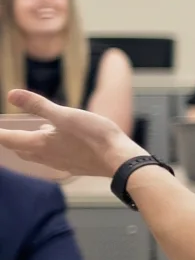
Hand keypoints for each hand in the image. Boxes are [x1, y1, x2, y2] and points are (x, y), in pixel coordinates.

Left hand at [0, 90, 146, 179]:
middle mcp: (46, 156)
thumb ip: (38, 105)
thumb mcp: (66, 115)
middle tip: (4, 134)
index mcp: (40, 143)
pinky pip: (52, 158)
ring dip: (28, 146)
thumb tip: (11, 95)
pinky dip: (47, 149)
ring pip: (36, 155)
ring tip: (30, 136)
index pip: (9, 139)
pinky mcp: (74, 165)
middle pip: (20, 150)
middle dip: (10, 142)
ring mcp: (60, 163)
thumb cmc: (94, 136)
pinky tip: (59, 143)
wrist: (119, 160)